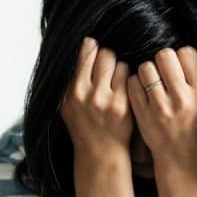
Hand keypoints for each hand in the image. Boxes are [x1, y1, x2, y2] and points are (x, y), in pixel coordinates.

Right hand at [60, 37, 131, 159]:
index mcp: (71, 92)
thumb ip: (71, 78)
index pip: (84, 54)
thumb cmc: (84, 126)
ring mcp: (106, 100)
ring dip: (118, 67)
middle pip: (103, 54)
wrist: (100, 153)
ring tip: (115, 79)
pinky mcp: (123, 105)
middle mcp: (86, 95)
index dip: (91, 47)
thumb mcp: (67, 105)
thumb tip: (84, 43)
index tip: (94, 49)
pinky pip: (129, 76)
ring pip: (117, 62)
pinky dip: (127, 78)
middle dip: (107, 56)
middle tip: (107, 66)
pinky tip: (123, 88)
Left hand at [126, 47, 196, 166]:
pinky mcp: (143, 115)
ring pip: (146, 67)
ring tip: (151, 82)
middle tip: (162, 72)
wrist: (182, 156)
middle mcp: (182, 98)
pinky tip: (141, 92)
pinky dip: (134, 84)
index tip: (178, 66)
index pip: (187, 52)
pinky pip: (132, 84)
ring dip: (146, 72)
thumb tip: (184, 50)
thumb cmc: (195, 124)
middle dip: (161, 60)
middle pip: (164, 55)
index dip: (180, 56)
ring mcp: (161, 107)